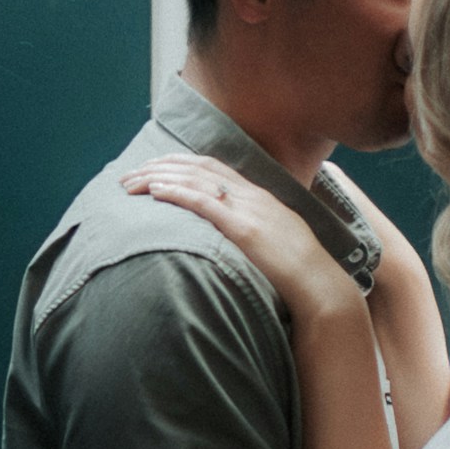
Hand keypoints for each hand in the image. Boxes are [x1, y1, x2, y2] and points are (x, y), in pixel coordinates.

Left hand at [122, 153, 356, 325]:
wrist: (319, 285)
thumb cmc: (300, 273)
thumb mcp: (277, 241)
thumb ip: (255, 232)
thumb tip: (235, 239)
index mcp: (259, 196)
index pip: (212, 167)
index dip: (179, 163)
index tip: (154, 166)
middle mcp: (251, 196)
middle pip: (197, 168)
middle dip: (160, 166)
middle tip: (130, 173)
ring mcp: (247, 209)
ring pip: (194, 180)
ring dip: (158, 177)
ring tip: (130, 181)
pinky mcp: (242, 228)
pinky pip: (203, 202)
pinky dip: (176, 192)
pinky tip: (155, 190)